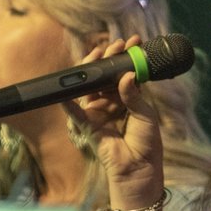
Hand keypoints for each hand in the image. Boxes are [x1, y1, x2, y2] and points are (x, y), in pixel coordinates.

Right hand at [62, 36, 163, 208]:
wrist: (139, 169)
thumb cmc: (147, 143)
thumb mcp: (145, 114)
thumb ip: (134, 94)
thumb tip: (126, 74)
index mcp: (129, 99)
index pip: (125, 73)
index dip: (127, 57)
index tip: (133, 41)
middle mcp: (112, 103)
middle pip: (105, 76)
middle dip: (109, 58)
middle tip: (114, 45)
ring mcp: (98, 112)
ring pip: (90, 87)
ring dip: (91, 71)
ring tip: (96, 55)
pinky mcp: (87, 125)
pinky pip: (74, 112)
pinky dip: (67, 101)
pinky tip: (64, 90)